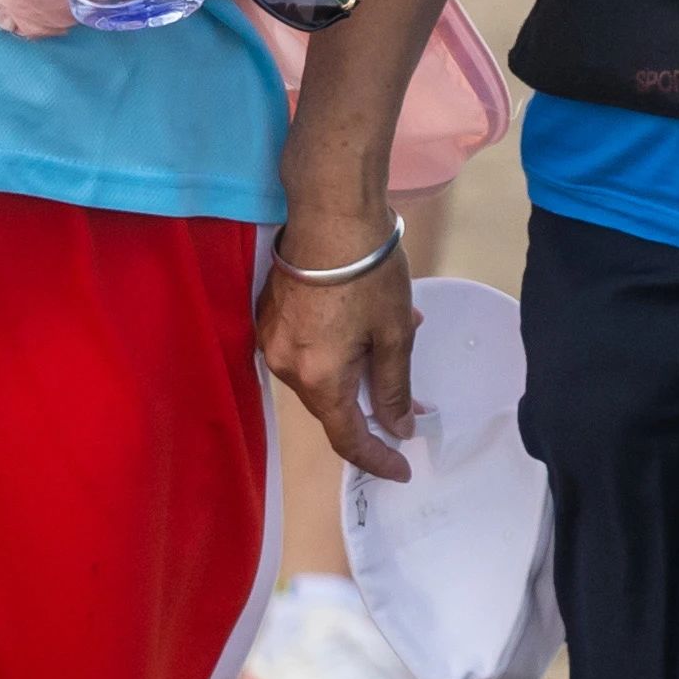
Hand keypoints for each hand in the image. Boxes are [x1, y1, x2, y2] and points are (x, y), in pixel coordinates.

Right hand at [257, 234, 422, 483]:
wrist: (330, 210)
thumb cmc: (369, 270)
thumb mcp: (394, 333)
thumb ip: (394, 388)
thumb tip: (398, 428)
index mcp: (319, 377)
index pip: (347, 438)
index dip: (377, 459)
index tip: (401, 469)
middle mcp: (285, 366)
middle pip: (330, 407)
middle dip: (370, 412)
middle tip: (410, 406)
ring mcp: (272, 339)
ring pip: (317, 377)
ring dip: (353, 375)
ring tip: (392, 346)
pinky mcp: (268, 315)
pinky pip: (303, 351)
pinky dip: (333, 352)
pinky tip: (361, 329)